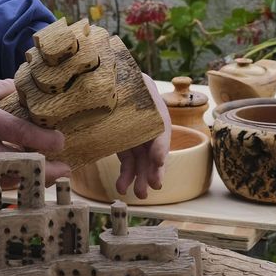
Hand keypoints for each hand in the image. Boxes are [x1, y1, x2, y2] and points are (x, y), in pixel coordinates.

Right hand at [0, 80, 69, 183]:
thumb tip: (22, 89)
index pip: (21, 133)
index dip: (46, 140)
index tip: (62, 142)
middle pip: (20, 165)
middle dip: (46, 170)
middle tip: (65, 169)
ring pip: (7, 180)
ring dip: (29, 180)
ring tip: (48, 176)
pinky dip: (7, 183)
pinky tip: (20, 179)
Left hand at [114, 82, 169, 198]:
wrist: (114, 81)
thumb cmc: (125, 83)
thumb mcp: (132, 87)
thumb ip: (129, 95)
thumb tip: (120, 104)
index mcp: (155, 110)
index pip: (161, 131)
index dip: (160, 146)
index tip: (158, 160)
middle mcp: (150, 128)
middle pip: (154, 151)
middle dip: (154, 169)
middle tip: (154, 185)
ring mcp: (138, 139)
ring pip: (142, 162)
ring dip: (141, 178)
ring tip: (139, 194)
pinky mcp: (125, 146)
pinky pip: (128, 163)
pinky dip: (126, 176)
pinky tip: (121, 187)